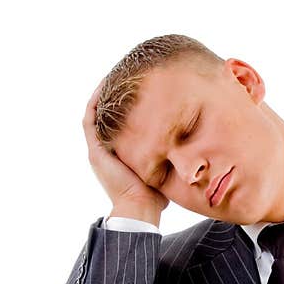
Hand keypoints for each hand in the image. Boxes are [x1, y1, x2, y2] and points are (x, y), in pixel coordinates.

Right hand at [83, 80, 168, 224]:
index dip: (125, 105)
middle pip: (106, 114)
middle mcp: (105, 150)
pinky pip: (90, 120)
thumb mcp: (163, 167)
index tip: (137, 87)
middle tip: (124, 75)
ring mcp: (98, 150)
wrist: (141, 208)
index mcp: (119, 153)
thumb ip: (170, 155)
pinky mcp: (95, 151)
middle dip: (113, 95)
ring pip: (95, 113)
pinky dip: (95, 103)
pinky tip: (103, 86)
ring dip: (102, 94)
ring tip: (113, 75)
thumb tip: (193, 145)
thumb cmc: (155, 196)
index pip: (119, 122)